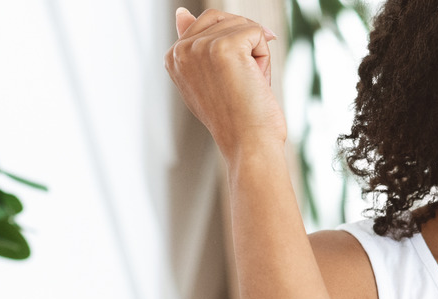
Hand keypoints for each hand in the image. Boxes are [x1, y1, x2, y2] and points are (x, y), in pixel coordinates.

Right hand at [164, 7, 286, 158]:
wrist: (248, 145)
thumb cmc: (235, 119)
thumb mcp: (208, 78)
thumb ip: (196, 44)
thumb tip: (181, 13)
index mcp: (173, 57)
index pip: (209, 23)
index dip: (232, 46)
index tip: (230, 80)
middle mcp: (181, 50)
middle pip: (227, 19)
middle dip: (245, 48)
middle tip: (240, 85)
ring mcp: (201, 47)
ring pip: (245, 26)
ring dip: (256, 56)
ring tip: (245, 86)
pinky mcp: (225, 47)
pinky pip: (258, 33)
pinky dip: (265, 59)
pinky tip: (253, 82)